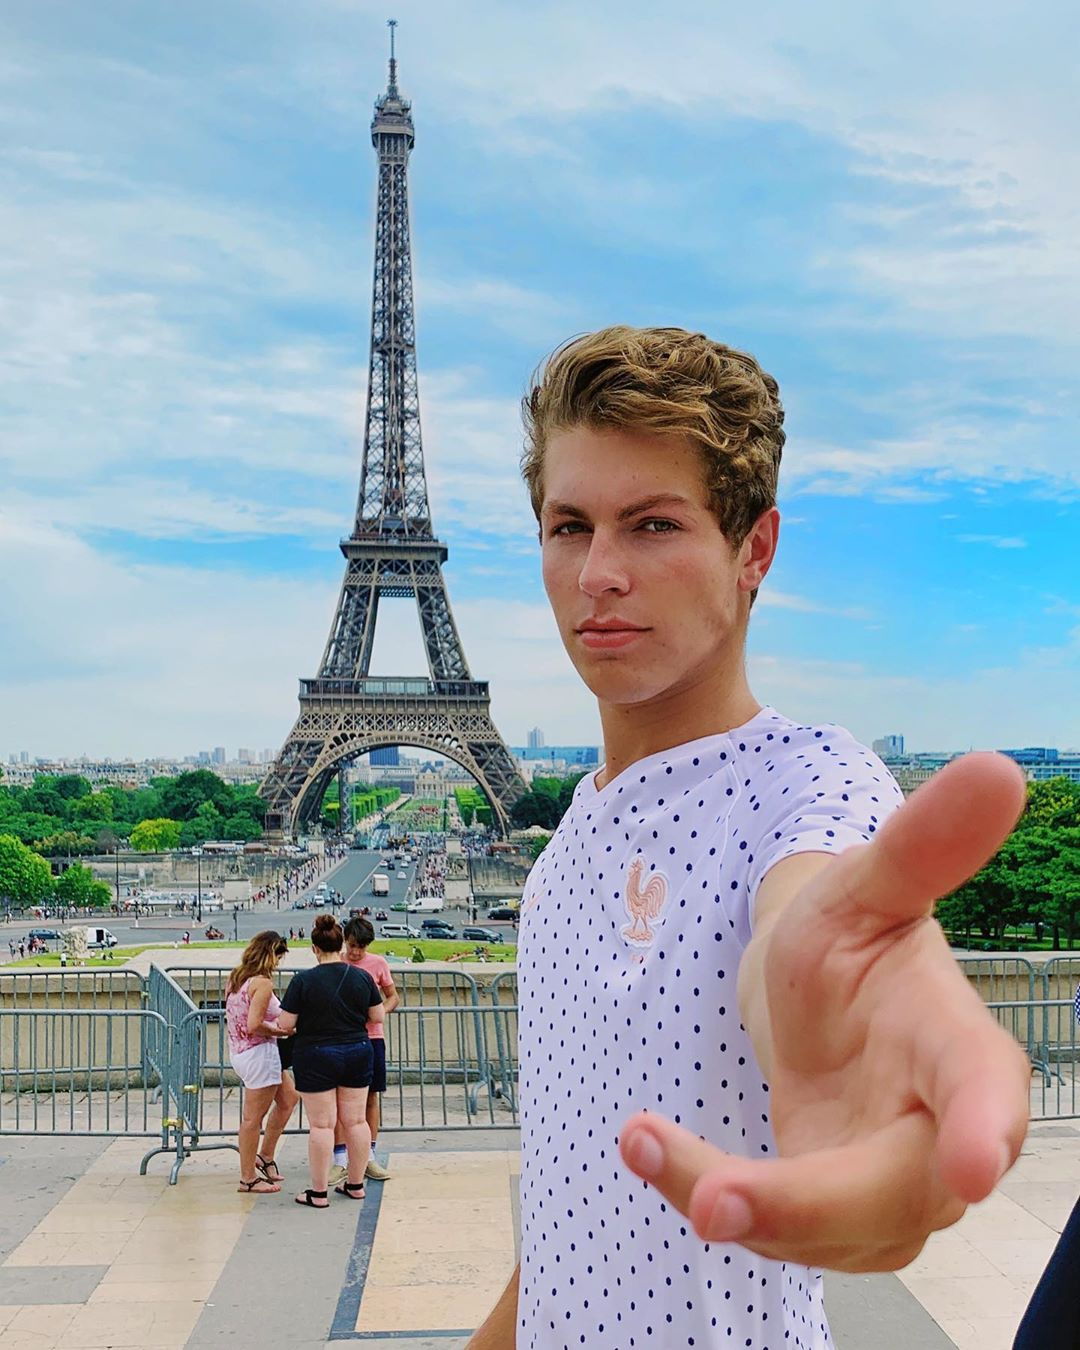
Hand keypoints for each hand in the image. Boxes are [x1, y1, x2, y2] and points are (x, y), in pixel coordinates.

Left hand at [619, 752, 1030, 1271]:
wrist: (805, 986)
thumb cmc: (847, 932)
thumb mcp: (865, 884)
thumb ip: (923, 844)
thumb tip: (997, 767)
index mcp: (953, 1040)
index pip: (984, 1086)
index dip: (983, 1123)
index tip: (974, 1165)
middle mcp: (935, 1128)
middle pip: (893, 1192)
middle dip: (804, 1204)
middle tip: (713, 1199)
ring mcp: (885, 1185)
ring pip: (824, 1233)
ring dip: (735, 1204)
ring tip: (643, 1143)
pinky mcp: (827, 1214)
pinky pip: (773, 1230)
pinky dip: (703, 1194)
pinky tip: (645, 1147)